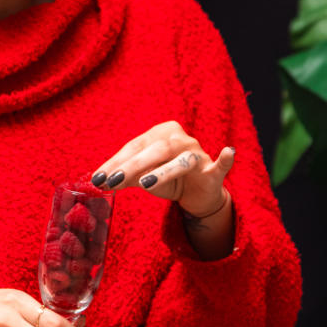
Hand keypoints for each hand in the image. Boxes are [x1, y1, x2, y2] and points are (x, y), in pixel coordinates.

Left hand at [91, 121, 234, 216]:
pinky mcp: (213, 172)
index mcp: (160, 133)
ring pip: (181, 161)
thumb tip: (100, 181)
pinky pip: (221, 165)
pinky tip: (228, 152)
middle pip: (155, 150)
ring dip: (163, 172)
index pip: (135, 146)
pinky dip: (225, 159)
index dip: (115, 162)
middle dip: (131, 167)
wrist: (197, 193)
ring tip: (144, 184)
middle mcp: (180, 139)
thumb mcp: (143, 177)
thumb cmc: (166, 179)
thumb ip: (125, 176)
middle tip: (112, 181)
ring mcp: (198, 154)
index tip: (97, 178)